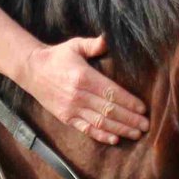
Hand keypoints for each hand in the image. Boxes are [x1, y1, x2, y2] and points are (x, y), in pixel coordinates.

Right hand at [19, 34, 150, 144]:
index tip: (143, 109)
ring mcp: (71, 108)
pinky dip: (100, 136)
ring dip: (120, 129)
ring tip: (136, 134)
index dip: (128, 102)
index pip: (111, 92)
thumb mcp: (75, 45)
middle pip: (109, 110)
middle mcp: (78, 95)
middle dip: (130, 119)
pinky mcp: (66, 117)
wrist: (32, 70)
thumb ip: (93, 45)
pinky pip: (85, 129)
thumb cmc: (57, 56)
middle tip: (146, 126)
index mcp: (83, 77)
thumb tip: (108, 39)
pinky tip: (114, 139)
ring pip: (100, 122)